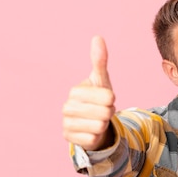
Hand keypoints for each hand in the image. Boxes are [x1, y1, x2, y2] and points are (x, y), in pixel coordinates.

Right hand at [62, 36, 115, 150]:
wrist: (91, 122)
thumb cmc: (97, 99)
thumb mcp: (101, 81)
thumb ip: (100, 61)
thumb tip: (97, 37)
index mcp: (75, 91)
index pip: (108, 97)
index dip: (111, 100)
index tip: (105, 99)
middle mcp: (67, 107)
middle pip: (105, 113)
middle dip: (108, 113)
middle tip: (102, 111)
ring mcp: (66, 124)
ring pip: (100, 127)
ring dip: (103, 125)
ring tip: (97, 120)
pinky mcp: (69, 139)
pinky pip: (93, 139)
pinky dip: (97, 137)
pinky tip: (91, 131)